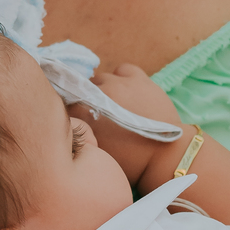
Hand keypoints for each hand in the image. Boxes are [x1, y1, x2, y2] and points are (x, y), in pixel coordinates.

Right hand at [71, 61, 185, 186]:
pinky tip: (125, 89)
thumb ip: (81, 132)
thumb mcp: (96, 150)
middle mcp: (101, 93)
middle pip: (83, 88)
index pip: (66, 102)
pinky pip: (123, 70)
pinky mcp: (140, 79)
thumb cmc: (128, 160)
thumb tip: (73, 121)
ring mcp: (122, 83)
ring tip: (111, 102)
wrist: (164, 155)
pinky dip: (121, 77)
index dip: (70, 110)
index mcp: (87, 113)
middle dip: (85, 99)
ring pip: (102, 77)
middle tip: (95, 114)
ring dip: (102, 88)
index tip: (75, 118)